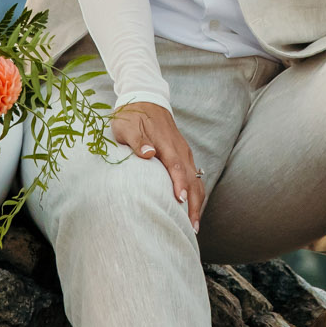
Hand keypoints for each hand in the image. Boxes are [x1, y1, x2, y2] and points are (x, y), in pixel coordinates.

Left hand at [110, 102, 203, 228]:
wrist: (146, 98)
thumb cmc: (132, 115)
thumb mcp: (128, 125)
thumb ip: (138, 140)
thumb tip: (149, 154)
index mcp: (166, 144)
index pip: (176, 167)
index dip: (179, 185)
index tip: (180, 202)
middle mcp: (179, 150)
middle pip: (192, 179)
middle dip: (194, 204)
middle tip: (192, 227)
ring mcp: (184, 152)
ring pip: (196, 180)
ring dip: (197, 202)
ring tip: (194, 225)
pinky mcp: (183, 154)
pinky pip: (194, 176)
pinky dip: (195, 193)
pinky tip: (191, 208)